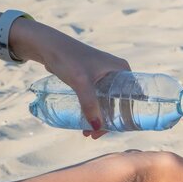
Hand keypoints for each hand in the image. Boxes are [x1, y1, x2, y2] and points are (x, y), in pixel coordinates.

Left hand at [10, 18, 129, 137]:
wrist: (48, 46)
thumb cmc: (68, 58)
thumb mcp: (81, 82)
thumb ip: (89, 104)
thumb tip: (97, 128)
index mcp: (122, 70)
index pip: (134, 96)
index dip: (129, 115)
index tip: (119, 130)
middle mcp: (117, 73)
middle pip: (119, 102)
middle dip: (109, 121)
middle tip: (96, 135)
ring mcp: (104, 76)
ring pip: (107, 102)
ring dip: (99, 118)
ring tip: (87, 132)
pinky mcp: (92, 79)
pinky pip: (97, 99)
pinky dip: (93, 111)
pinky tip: (85, 121)